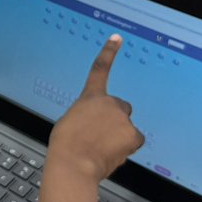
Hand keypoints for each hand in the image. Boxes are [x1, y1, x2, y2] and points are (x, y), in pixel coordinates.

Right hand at [47, 35, 144, 182]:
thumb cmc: (66, 145)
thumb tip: (97, 126)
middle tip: (102, 135)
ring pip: (126, 127)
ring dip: (119, 136)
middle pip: (121, 108)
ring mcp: (123, 118)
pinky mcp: (133, 134)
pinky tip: (113, 154)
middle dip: (116, 119)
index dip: (109, 52)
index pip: (100, 69)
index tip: (117, 38)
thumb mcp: (70, 122)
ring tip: (101, 149)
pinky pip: (135, 141)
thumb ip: (87, 116)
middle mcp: (109, 103)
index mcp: (90, 97)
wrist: (74, 163)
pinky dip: (127, 147)